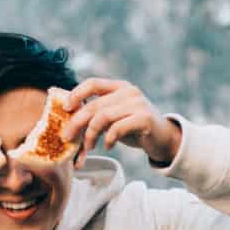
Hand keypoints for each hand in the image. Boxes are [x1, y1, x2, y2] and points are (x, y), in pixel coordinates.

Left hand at [62, 78, 181, 166]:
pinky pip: (118, 128)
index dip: (76, 94)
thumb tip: (69, 123)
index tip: (65, 108)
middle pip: (94, 104)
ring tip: (89, 147)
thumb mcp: (115, 116)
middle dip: (77, 122)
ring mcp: (138, 104)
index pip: (93, 83)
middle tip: (67, 137)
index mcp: (119, 87)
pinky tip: (108, 146)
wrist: (163, 138)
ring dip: (91, 134)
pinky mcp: (145, 118)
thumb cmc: (134, 128)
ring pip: (103, 116)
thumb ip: (97, 114)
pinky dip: (109, 139)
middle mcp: (129, 92)